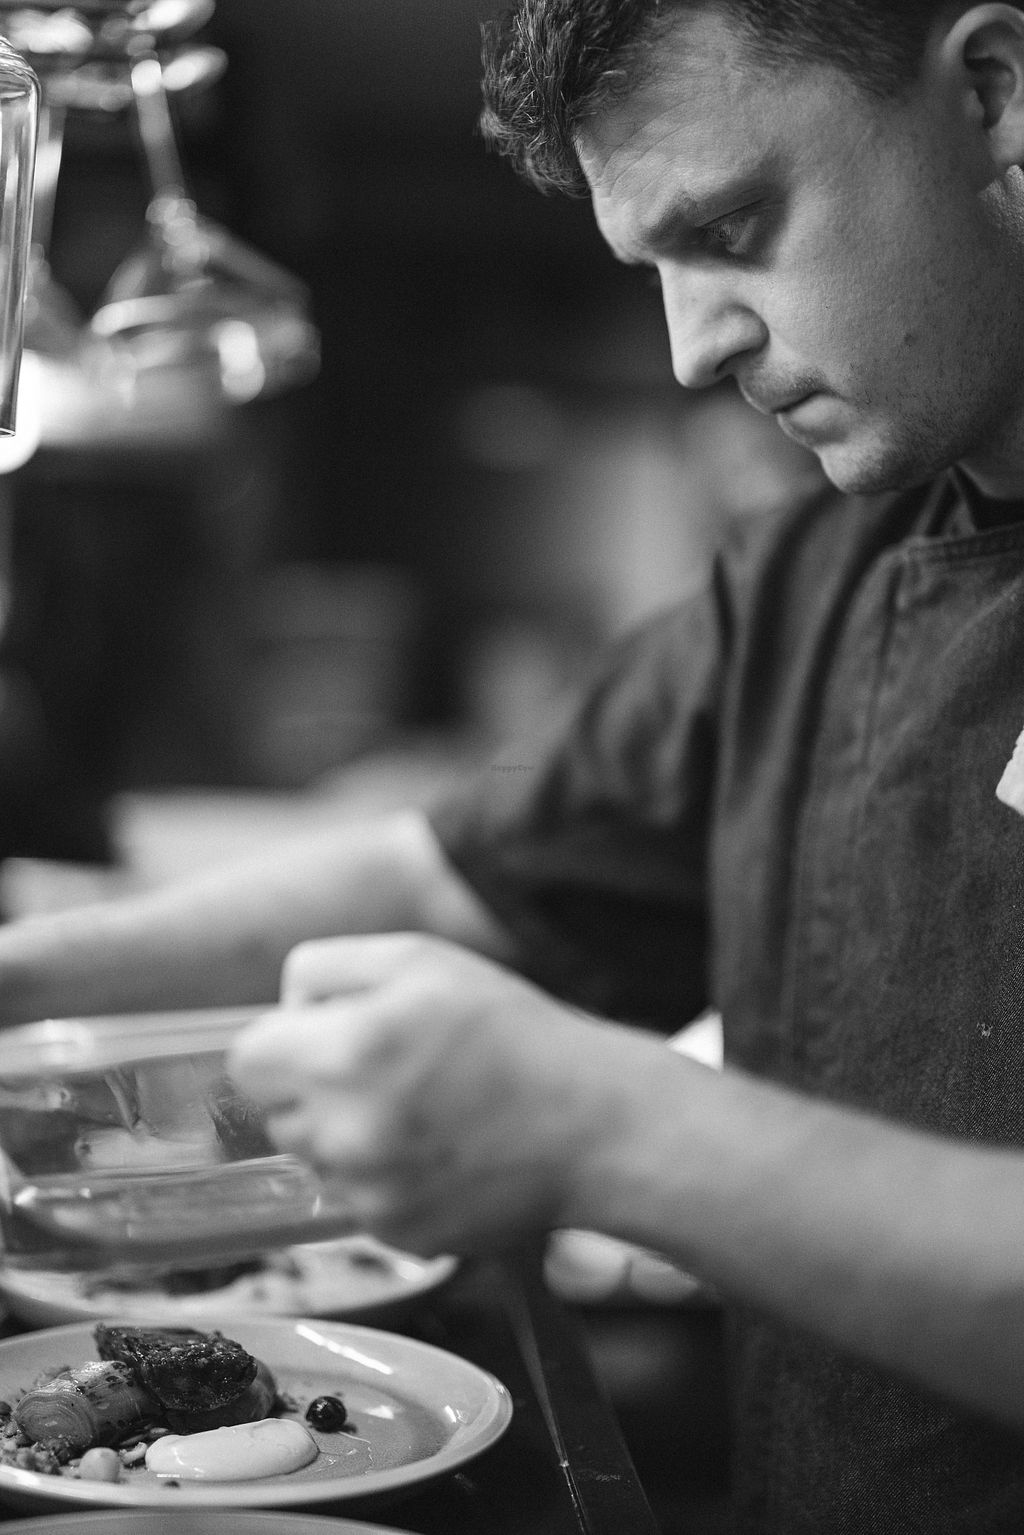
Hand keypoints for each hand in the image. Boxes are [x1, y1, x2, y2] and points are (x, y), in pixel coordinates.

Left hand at [227, 932, 652, 1254]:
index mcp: (344, 1051)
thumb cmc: (509, 1029)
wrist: (592, 1123)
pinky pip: (358, 1201)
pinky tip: (443, 1150)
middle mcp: (347, 1131)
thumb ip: (325, 967)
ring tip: (423, 1109)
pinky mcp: (397, 1235)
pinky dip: (387, 1179)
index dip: (284, 1043)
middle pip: (276, 1114)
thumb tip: (283, 1008)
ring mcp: (371, 1193)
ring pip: (316, 1160)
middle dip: (315, 1089)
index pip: (246, 1062)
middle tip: (389, 1069)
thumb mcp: (418, 957)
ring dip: (348, 1136)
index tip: (329, 1038)